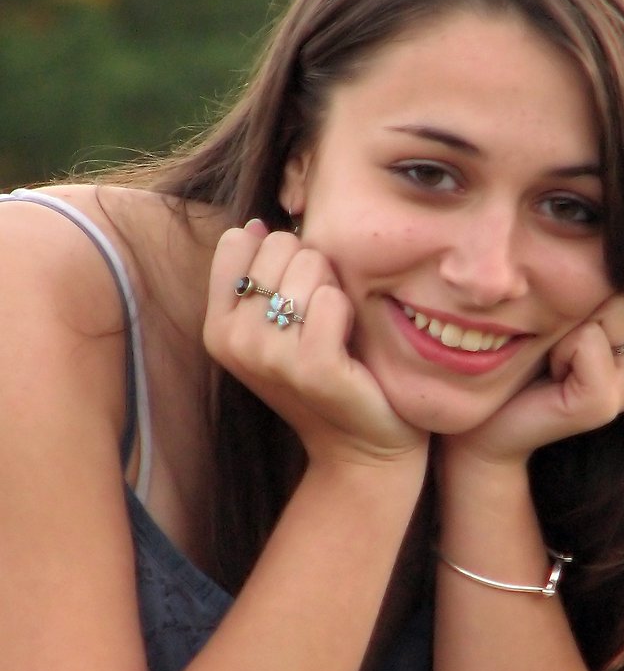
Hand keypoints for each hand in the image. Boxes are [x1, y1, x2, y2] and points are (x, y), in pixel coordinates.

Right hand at [204, 222, 427, 464]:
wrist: (361, 444)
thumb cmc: (325, 373)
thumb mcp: (276, 325)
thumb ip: (260, 276)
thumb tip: (257, 226)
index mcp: (216, 327)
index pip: (239, 240)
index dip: (280, 254)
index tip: (294, 295)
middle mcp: (233, 341)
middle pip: (280, 245)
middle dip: (312, 269)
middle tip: (321, 319)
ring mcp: (269, 356)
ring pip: (309, 264)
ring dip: (334, 289)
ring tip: (335, 331)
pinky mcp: (311, 366)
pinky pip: (332, 298)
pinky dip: (348, 310)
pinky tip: (348, 344)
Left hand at [443, 281, 623, 465]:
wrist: (488, 423)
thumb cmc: (522, 359)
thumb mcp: (564, 308)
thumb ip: (599, 277)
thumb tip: (622, 231)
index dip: (597, 280)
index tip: (567, 318)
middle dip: (583, 300)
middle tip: (555, 338)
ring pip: (611, 309)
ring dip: (568, 323)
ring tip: (552, 354)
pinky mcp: (602, 404)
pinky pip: (587, 342)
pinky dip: (559, 347)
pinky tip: (549, 370)